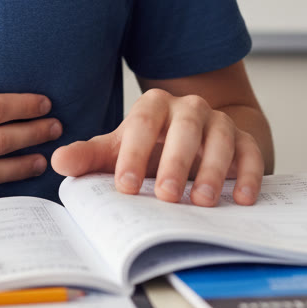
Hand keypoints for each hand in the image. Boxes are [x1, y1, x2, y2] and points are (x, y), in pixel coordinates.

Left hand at [50, 88, 264, 205]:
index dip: (133, 153)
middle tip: (166, 197)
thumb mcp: (121, 150)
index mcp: (154, 105)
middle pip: (184, 126)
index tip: (124, 186)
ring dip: (213, 169)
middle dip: (175, 161)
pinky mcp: (245, 140)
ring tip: (202, 202)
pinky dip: (250, 173)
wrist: (198, 139)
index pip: (142, 122)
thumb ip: (90, 157)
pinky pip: (250, 151)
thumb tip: (57, 161)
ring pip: (220, 135)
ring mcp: (219, 121)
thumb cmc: (154, 147)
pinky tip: (244, 198)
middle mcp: (189, 108)